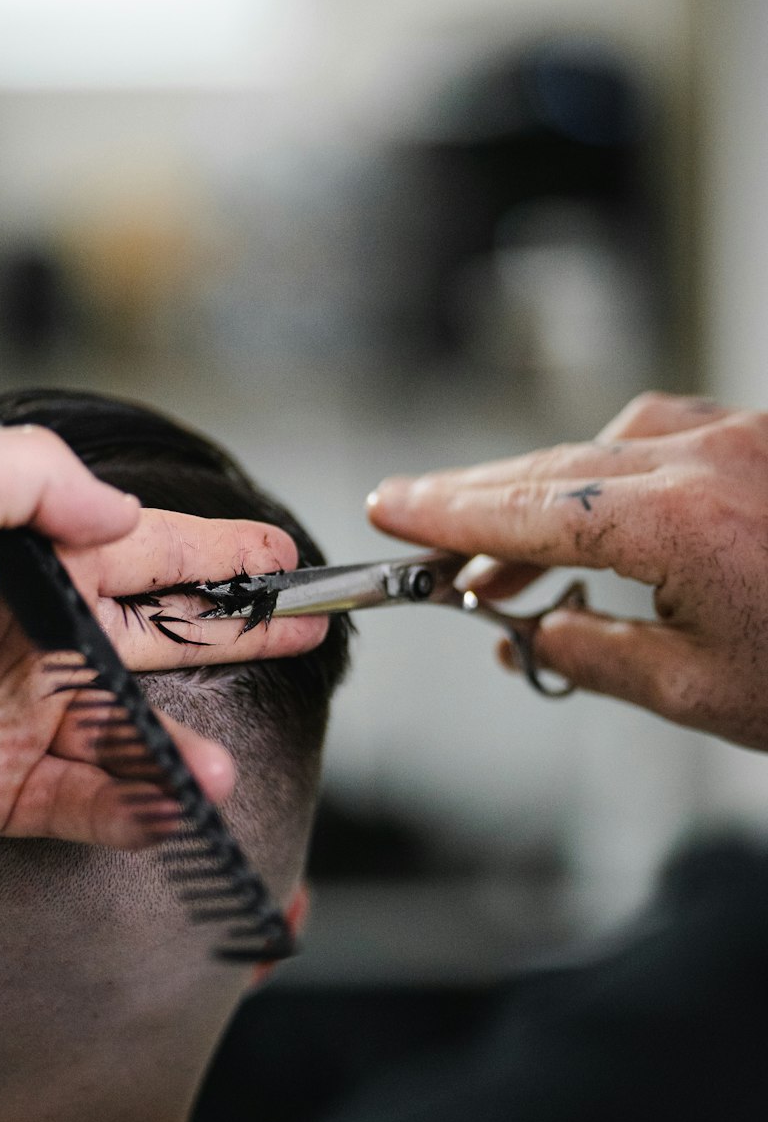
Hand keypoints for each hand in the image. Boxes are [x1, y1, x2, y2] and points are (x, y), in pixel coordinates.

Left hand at [0, 427, 323, 870]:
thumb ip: (32, 470)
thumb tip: (112, 510)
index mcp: (15, 558)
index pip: (139, 544)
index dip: (215, 548)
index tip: (278, 554)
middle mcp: (23, 631)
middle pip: (156, 629)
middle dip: (234, 629)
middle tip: (304, 629)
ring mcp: (13, 713)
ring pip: (129, 727)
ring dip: (183, 748)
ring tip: (218, 771)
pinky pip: (88, 799)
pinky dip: (134, 807)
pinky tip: (170, 810)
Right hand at [367, 391, 767, 751]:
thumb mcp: (702, 690)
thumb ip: (596, 656)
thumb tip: (534, 634)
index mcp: (686, 520)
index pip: (531, 509)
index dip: (448, 513)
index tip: (390, 510)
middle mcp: (713, 455)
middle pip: (559, 466)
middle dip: (476, 495)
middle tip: (410, 514)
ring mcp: (747, 433)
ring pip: (608, 441)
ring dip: (544, 488)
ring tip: (502, 558)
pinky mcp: (767, 436)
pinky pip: (666, 431)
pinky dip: (612, 465)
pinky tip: (592, 505)